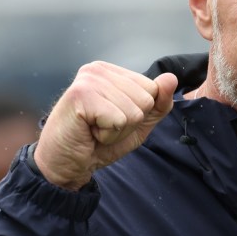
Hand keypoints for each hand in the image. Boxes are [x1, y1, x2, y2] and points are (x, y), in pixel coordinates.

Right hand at [34, 61, 177, 189]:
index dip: (139, 114)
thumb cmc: (98, 143)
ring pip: (134, 112)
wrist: (65, 166)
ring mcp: (89, 80)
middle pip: (145, 99)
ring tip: (95, 130)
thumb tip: (171, 78)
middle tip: (102, 128)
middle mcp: (98, 69)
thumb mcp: (138, 125)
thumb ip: (158, 103)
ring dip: (117, 131)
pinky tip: (89, 132)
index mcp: (111, 72)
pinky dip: (107, 135)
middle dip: (128, 124)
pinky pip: (119, 120)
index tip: (112, 120)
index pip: (152, 88)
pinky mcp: (81, 95)